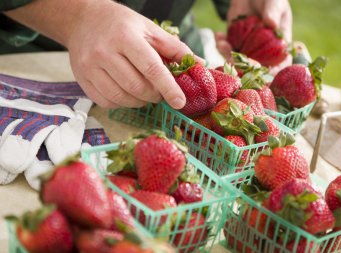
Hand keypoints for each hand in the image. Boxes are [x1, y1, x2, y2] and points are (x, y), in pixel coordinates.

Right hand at [67, 1, 192, 107]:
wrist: (84, 20)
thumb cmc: (121, 24)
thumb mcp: (150, 29)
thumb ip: (175, 48)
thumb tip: (200, 65)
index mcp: (125, 37)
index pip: (151, 68)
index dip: (168, 88)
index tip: (180, 102)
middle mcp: (104, 52)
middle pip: (137, 87)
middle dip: (155, 95)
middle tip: (160, 92)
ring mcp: (90, 67)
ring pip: (122, 98)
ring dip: (140, 102)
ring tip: (145, 92)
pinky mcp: (82, 79)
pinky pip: (106, 102)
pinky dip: (122, 103)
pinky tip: (127, 93)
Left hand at [216, 0, 291, 69]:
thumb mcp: (274, 1)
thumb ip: (274, 11)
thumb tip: (272, 24)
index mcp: (279, 45)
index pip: (280, 64)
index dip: (273, 71)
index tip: (263, 71)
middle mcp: (263, 51)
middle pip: (255, 67)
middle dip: (243, 68)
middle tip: (234, 61)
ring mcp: (248, 48)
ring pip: (238, 61)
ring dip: (228, 56)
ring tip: (222, 44)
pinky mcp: (234, 43)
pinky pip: (227, 49)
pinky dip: (221, 45)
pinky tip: (218, 36)